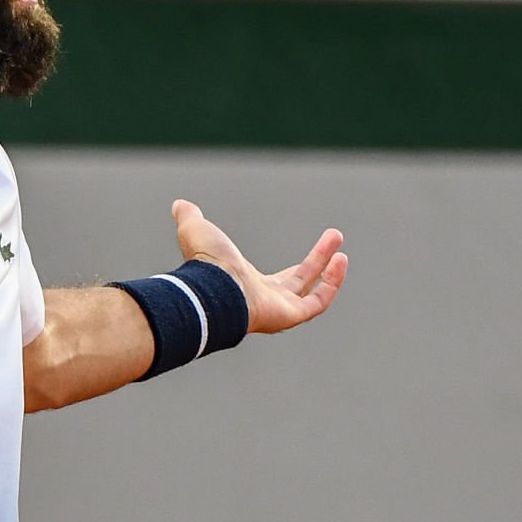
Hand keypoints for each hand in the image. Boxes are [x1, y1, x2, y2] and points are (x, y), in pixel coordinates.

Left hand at [172, 199, 346, 334]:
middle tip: (335, 236)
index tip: (319, 248)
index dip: (303, 265)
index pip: (283, 278)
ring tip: (341, 249)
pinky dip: (332, 283)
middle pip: (301, 282)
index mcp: (250, 284)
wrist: (212, 288)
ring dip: (330, 271)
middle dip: (319, 260)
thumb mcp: (197, 231)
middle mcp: (267, 299)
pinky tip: (340, 260)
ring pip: (313, 291)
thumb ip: (191, 217)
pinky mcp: (290, 316)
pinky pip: (318, 302)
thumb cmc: (205, 263)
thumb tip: (180, 205)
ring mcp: (279, 309)